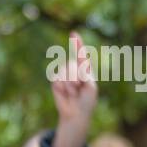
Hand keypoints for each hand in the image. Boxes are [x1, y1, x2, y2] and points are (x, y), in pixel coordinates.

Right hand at [51, 32, 97, 146]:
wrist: (76, 113)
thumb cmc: (87, 101)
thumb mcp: (91, 88)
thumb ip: (85, 75)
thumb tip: (75, 65)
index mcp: (85, 70)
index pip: (81, 54)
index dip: (77, 44)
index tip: (74, 33)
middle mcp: (74, 69)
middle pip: (72, 64)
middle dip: (76, 78)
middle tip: (79, 89)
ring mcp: (64, 75)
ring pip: (65, 71)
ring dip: (70, 84)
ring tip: (73, 93)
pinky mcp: (56, 81)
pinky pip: (57, 79)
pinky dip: (62, 88)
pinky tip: (65, 94)